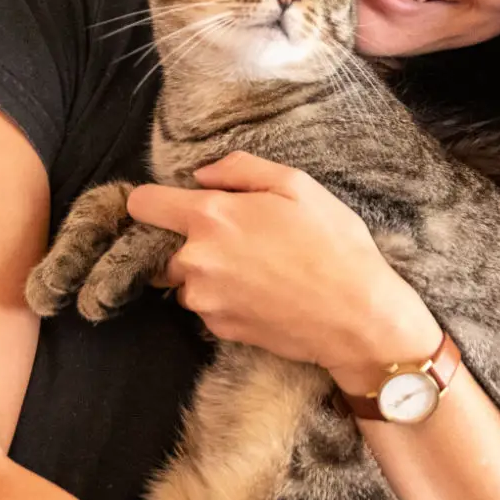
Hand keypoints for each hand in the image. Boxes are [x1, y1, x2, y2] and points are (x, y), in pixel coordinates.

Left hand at [126, 153, 438, 382]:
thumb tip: (201, 176)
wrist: (357, 317)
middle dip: (191, 241)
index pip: (142, 204)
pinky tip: (262, 294)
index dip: (154, 201)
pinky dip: (224, 299)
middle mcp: (196, 261)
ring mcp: (204, 300)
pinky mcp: (217, 329)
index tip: (172, 205)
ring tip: (256, 270)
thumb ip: (240, 169)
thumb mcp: (297, 186)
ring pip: (184, 280)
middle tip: (240, 241)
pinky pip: (206, 306)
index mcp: (210, 217)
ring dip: (207, 274)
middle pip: (163, 247)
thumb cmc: (334, 245)